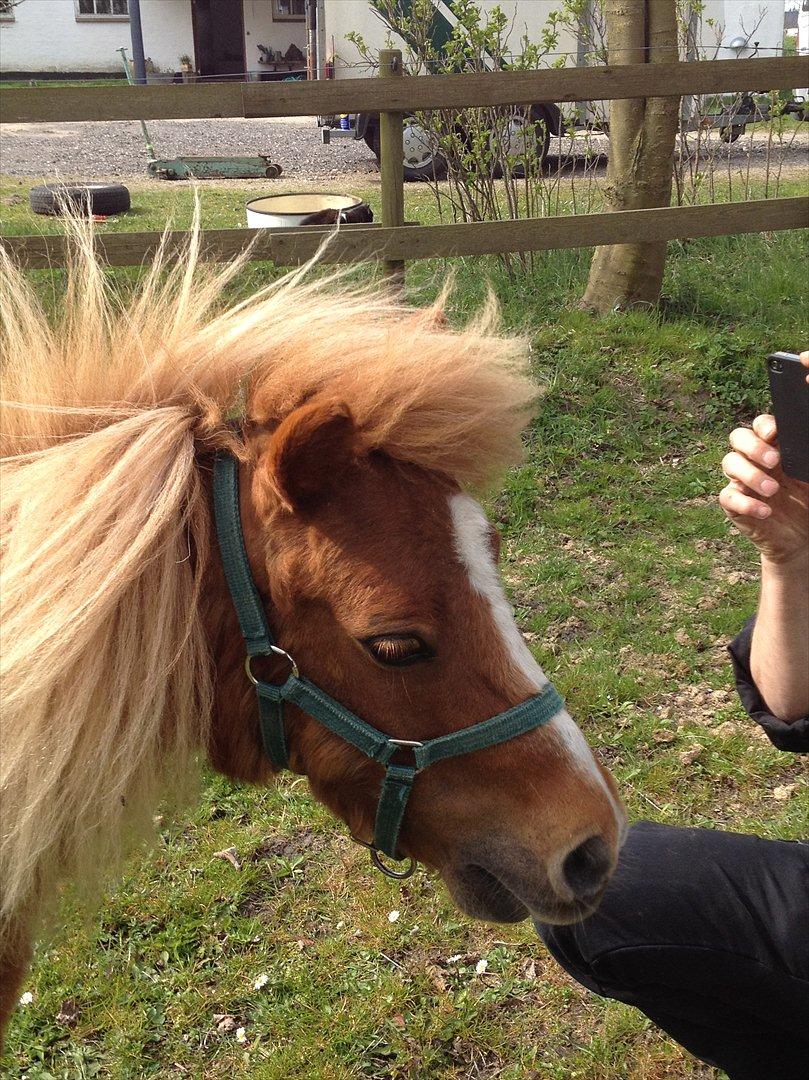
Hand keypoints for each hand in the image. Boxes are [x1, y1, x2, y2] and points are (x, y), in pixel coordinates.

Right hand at [719, 352, 808, 565]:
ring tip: (772, 491)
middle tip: (774, 461)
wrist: (800, 537)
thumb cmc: (806, 502)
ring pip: (730, 463)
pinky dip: (745, 503)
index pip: (760, 426)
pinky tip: (765, 511)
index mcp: (772, 448)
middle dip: (753, 446)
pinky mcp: (733, 505)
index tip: (774, 432)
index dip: (763, 425)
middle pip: (738, 438)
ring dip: (751, 474)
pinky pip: (728, 497)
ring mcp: (741, 481)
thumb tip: (806, 444)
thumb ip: (806, 459)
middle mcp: (753, 460)